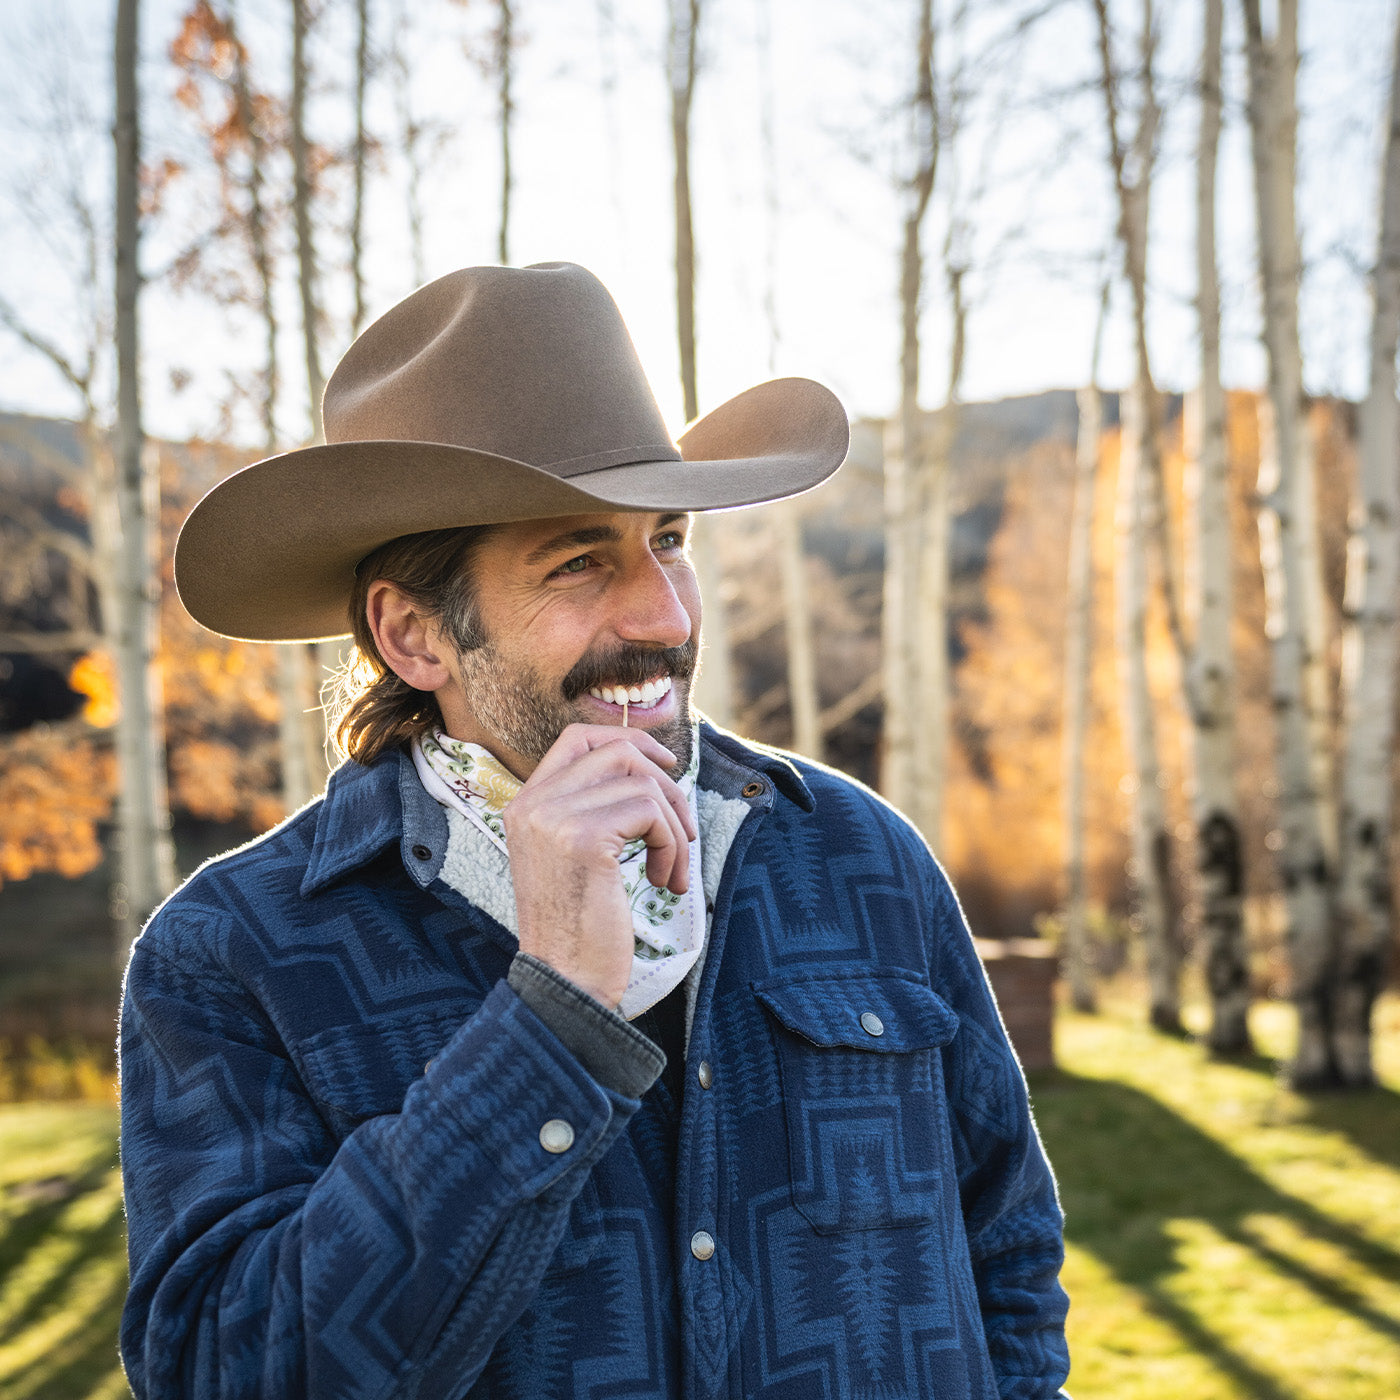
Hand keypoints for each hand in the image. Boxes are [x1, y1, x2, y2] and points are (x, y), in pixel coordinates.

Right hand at [502, 724, 697, 1009]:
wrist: (565, 983)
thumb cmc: (579, 928)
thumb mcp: (574, 856)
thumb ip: (593, 809)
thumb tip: (652, 767)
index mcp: (525, 804)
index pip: (578, 738)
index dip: (629, 740)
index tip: (666, 765)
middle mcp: (532, 804)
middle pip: (617, 751)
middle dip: (666, 786)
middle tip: (681, 834)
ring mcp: (553, 818)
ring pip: (642, 782)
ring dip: (674, 826)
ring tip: (673, 870)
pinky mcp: (583, 839)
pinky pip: (650, 812)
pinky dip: (673, 845)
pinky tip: (665, 882)